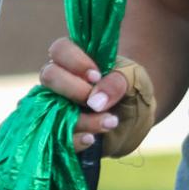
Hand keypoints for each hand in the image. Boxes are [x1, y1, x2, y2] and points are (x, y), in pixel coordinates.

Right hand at [39, 37, 156, 156]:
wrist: (139, 117)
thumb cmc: (133, 88)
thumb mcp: (134, 79)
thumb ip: (118, 81)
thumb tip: (95, 101)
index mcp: (76, 60)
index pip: (60, 49)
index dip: (75, 62)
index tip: (96, 76)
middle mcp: (60, 82)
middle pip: (49, 76)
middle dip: (74, 89)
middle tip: (97, 101)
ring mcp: (57, 107)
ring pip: (51, 109)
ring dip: (80, 120)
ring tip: (110, 122)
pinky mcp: (60, 132)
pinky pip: (55, 137)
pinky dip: (73, 140)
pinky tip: (91, 139)